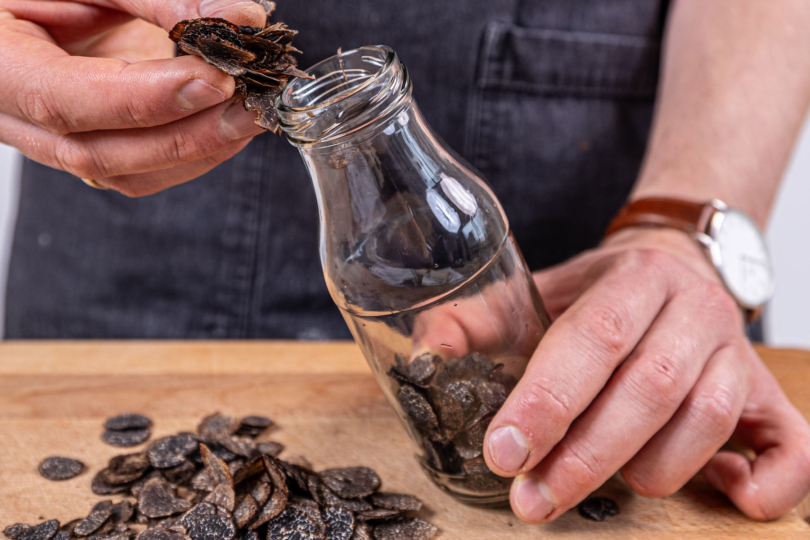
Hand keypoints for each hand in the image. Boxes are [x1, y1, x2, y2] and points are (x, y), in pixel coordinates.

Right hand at [0, 0, 268, 195]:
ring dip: (198, 150)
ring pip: (125, 172)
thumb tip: (239, 18)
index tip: (212, 80)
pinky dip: (191, 155)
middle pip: (99, 150)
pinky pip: (139, 171)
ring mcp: (48, 141)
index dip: (143, 98)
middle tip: (249, 106)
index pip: (63, 99)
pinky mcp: (87, 148)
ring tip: (249, 115)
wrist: (23, 7)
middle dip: (187, 134)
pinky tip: (227, 128)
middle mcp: (12, 116)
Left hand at [482, 228, 809, 522]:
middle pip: (648, 388)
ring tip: (603, 488)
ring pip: (708, 418)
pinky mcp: (766, 393)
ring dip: (652, 467)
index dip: (549, 400)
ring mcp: (737, 353)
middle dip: (585, 454)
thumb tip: (428, 355)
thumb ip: (478, 321)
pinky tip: (733, 497)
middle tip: (533, 500)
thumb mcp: (535, 293)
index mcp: (633, 278)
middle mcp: (693, 311)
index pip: (594, 338)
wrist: (671, 268)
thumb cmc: (595, 296)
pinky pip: (791, 440)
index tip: (505, 452)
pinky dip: (773, 479)